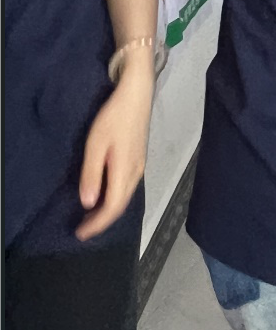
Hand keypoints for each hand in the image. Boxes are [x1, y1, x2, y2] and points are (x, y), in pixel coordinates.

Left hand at [76, 64, 153, 240]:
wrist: (137, 96)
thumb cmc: (114, 118)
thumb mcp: (95, 145)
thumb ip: (92, 174)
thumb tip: (88, 203)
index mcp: (125, 171)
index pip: (112, 207)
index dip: (97, 224)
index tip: (80, 234)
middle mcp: (136, 172)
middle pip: (121, 204)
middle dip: (102, 220)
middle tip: (82, 229)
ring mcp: (140, 165)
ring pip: (125, 196)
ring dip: (109, 210)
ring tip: (90, 217)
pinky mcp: (139, 159)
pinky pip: (128, 187)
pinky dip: (115, 198)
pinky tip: (105, 195)